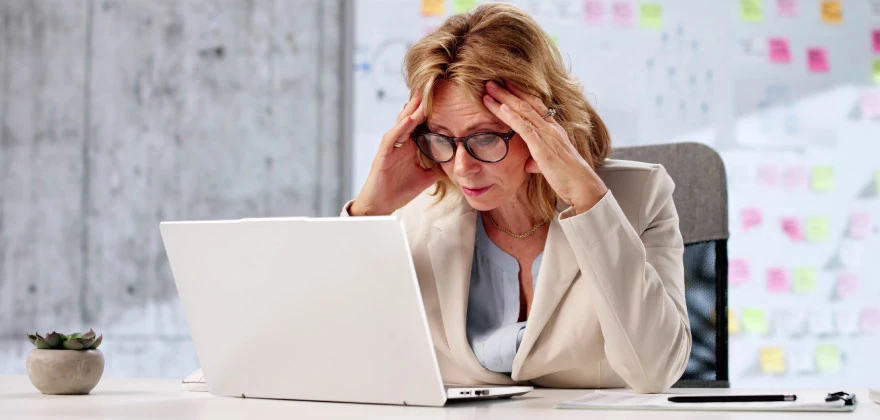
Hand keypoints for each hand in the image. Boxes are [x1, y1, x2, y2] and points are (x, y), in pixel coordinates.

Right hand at [350, 94, 440, 215]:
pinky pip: (391, 138)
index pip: (422, 123)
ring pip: (402, 123)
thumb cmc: (400, 189)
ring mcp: (391, 147)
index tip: (445, 97)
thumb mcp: (426, 177)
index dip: (432, 111)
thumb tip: (459, 163)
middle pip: (412, 118)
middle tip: (433, 85)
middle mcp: (400, 142)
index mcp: (410, 145)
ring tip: (422, 97)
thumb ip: (439, 167)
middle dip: (422, 103)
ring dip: (412, 110)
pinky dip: (400, 128)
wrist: (381, 205)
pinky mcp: (383, 155)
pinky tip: (408, 120)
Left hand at [482, 80, 607, 213]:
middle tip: (491, 81)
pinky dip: (512, 117)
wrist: (582, 186)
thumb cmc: (568, 177)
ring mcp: (547, 136)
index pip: (535, 106)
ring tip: (489, 89)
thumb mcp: (550, 164)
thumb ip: (539, 160)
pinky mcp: (543, 147)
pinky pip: (525, 128)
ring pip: (523, 111)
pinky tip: (501, 108)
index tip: (506, 84)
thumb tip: (529, 164)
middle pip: (527, 103)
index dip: (520, 93)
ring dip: (504, 99)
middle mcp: (551, 128)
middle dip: (508, 91)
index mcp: (554, 130)